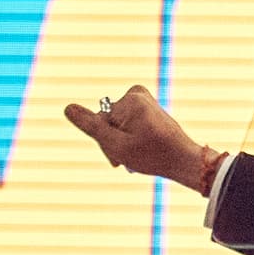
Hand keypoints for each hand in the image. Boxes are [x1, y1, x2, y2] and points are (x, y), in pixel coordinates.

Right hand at [63, 85, 216, 190]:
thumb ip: (91, 127)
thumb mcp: (116, 145)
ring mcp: (144, 100)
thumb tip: (68, 108)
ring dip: (122, 141)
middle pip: (108, 120)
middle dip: (114, 141)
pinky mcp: (148, 107)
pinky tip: (143, 146)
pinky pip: (128, 122)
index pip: (98, 121)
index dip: (105, 142)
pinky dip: (131, 136)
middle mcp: (137, 94)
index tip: (120, 155)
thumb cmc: (154, 155)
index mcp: (130, 100)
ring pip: (118, 123)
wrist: (185, 161)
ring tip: (139, 153)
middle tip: (131, 156)